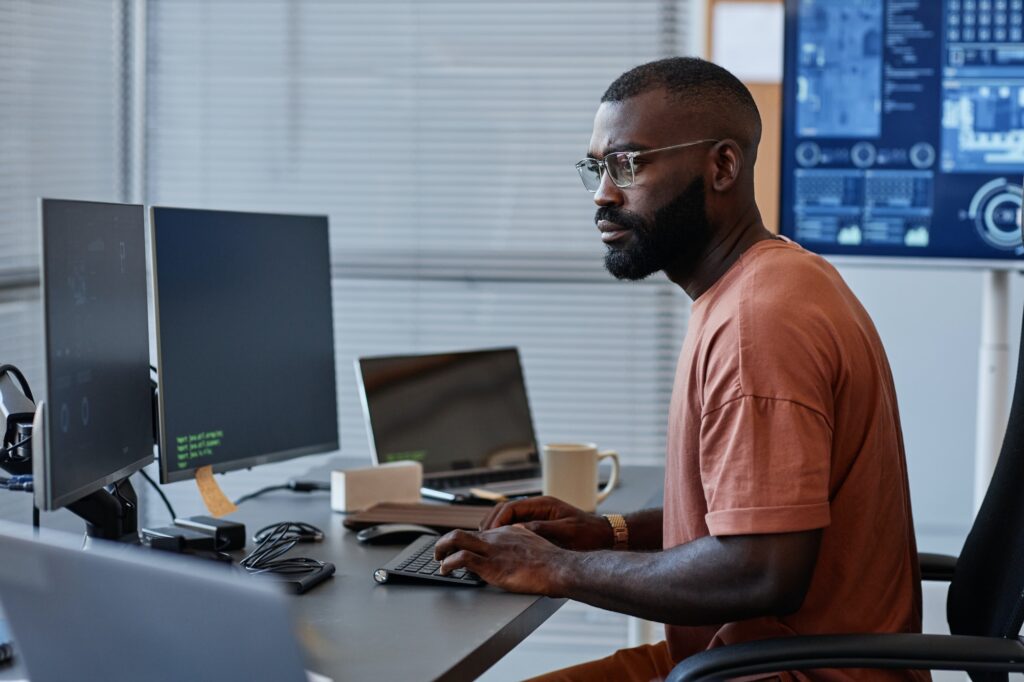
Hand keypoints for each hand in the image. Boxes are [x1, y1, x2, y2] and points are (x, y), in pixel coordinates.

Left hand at [433, 525, 571, 595]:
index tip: (461, 548)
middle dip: (445, 542)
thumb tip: (522, 549)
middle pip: (462, 532)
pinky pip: (461, 559)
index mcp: (509, 532)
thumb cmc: (554, 562)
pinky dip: (448, 564)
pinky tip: (445, 570)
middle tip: (440, 552)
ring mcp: (492, 550)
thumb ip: (526, 544)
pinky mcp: (490, 565)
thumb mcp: (538, 545)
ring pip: (456, 540)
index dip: (467, 541)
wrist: (559, 568)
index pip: (481, 532)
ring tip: (437, 560)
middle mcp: (497, 537)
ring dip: (441, 549)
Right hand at [480, 496, 612, 550]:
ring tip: (487, 543)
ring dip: (497, 529)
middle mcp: (539, 507)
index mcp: (543, 504)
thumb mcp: (566, 532)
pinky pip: (517, 527)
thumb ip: (542, 529)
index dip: (496, 520)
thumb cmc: (589, 534)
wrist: (606, 537)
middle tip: (481, 539)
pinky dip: (506, 534)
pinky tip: (502, 546)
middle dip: (491, 523)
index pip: (510, 507)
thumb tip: (518, 529)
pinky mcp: (541, 526)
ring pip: (509, 519)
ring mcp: (539, 516)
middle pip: (505, 511)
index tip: (488, 534)